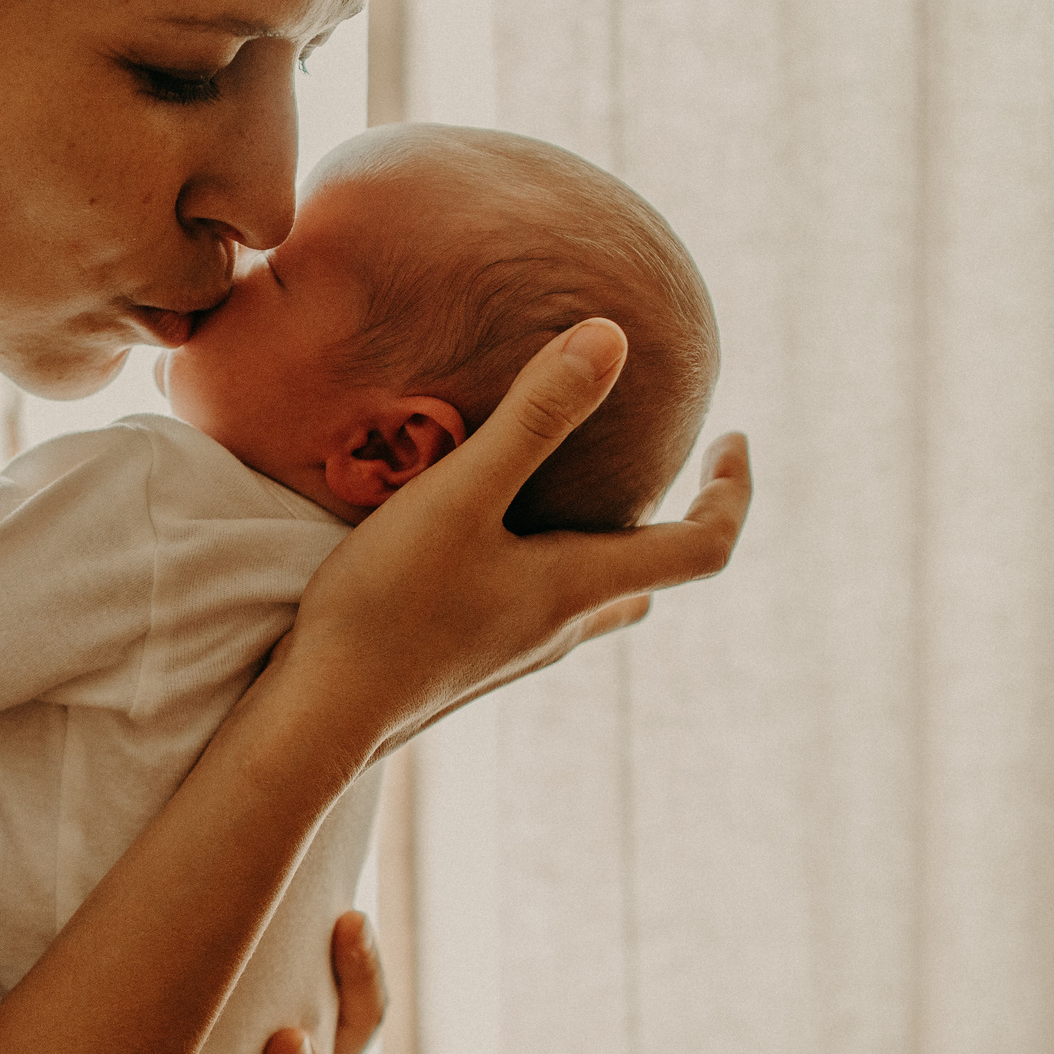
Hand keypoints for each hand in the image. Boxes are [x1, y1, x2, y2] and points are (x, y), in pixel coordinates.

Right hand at [286, 320, 750, 766]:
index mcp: (578, 585)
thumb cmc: (389, 605)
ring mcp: (514, 651)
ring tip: (579, 500)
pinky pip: (536, 611)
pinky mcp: (469, 661)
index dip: (732, 490)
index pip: (701, 545)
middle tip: (665, 468)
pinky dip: (547, 569)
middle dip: (673, 521)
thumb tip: (610, 338)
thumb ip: (534, 418)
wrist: (320, 714)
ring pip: (594, 600)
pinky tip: (490, 547)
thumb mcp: (459, 496)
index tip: (732, 437)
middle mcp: (560, 626)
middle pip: (650, 578)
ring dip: (606, 550)